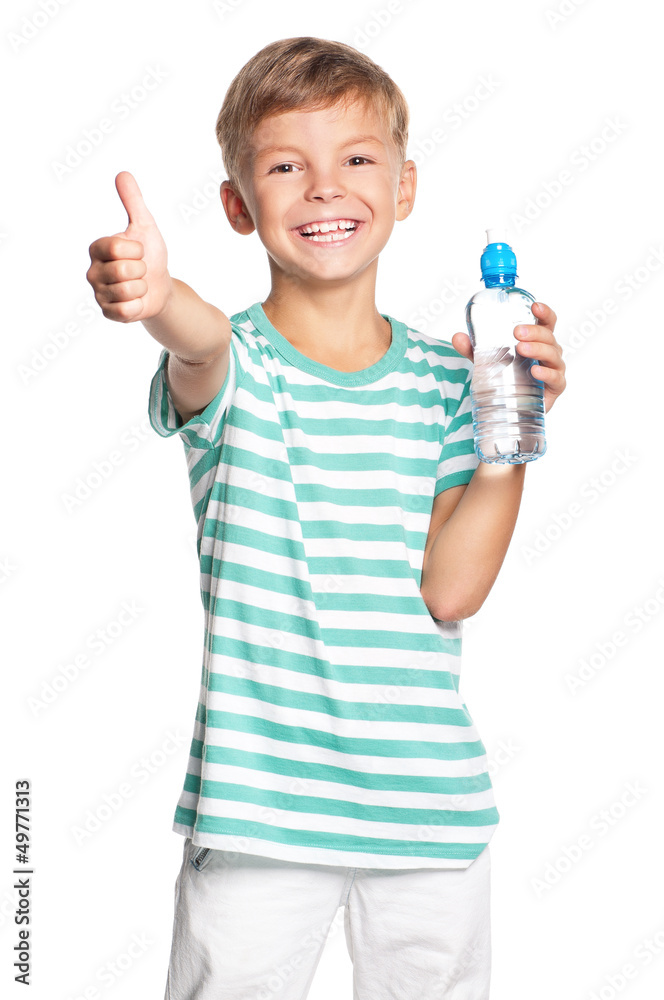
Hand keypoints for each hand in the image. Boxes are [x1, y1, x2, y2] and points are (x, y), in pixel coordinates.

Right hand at [86, 171, 170, 322]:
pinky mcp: (108, 313)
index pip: (118, 248)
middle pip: (124, 271)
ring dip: (142, 288)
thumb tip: (123, 174)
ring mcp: (99, 294)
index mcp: (97, 248)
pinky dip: (139, 306)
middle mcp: (93, 271)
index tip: (139, 252)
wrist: (160, 286)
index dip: (137, 251)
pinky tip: (136, 301)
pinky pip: (126, 310)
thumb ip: (133, 201)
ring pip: (127, 292)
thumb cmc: (150, 254)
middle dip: (142, 271)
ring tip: (139, 285)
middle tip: (140, 271)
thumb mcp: (145, 226)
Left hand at [451, 301, 565, 413]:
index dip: (544, 312)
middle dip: (534, 331)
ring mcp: (554, 369)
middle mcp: (549, 352)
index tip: (534, 306)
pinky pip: (556, 378)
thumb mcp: (487, 361)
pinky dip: (547, 373)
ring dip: (539, 349)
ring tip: (522, 349)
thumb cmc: (507, 378)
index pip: (546, 322)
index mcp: (537, 340)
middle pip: (548, 336)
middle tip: (517, 332)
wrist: (512, 408)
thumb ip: (473, 349)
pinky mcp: (555, 388)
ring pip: (553, 354)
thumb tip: (457, 337)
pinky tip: (536, 371)